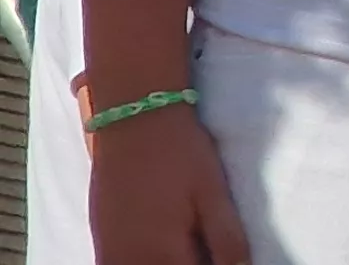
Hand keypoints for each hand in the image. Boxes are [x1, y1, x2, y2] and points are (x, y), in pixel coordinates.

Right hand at [94, 105, 251, 264]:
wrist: (134, 119)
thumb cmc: (181, 156)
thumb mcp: (214, 195)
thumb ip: (228, 241)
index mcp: (163, 253)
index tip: (221, 259)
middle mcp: (128, 258)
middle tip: (205, 251)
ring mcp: (107, 249)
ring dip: (161, 264)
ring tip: (184, 248)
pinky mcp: (99, 235)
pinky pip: (114, 264)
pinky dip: (138, 261)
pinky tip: (158, 250)